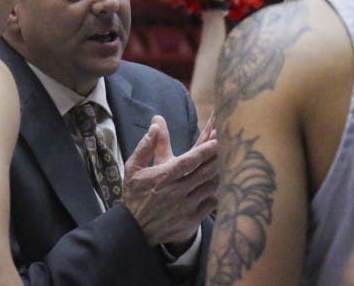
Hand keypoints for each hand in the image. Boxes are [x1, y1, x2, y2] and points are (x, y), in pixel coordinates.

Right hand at [122, 115, 218, 245]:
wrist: (134, 228)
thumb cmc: (135, 194)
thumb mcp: (133, 168)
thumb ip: (145, 145)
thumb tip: (157, 125)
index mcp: (163, 177)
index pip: (190, 160)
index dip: (205, 150)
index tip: (216, 142)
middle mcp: (176, 191)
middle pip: (205, 172)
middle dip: (215, 159)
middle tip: (219, 153)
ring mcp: (185, 207)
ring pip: (210, 186)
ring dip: (215, 175)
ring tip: (215, 168)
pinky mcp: (191, 220)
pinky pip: (211, 203)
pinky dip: (214, 193)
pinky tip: (210, 188)